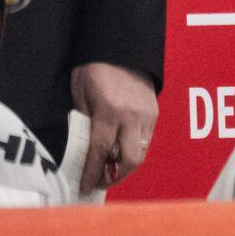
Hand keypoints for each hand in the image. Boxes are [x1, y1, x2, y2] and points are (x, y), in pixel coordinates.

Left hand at [71, 63, 157, 194]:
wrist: (122, 48)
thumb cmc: (94, 69)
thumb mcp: (79, 96)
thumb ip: (84, 123)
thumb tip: (84, 150)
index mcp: (109, 111)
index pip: (101, 152)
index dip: (92, 174)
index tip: (85, 187)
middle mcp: (132, 116)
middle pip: (131, 158)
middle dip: (116, 176)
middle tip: (101, 181)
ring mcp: (147, 114)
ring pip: (142, 151)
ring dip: (126, 165)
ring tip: (110, 168)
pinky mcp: (154, 112)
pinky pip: (146, 139)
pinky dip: (134, 149)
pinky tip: (121, 149)